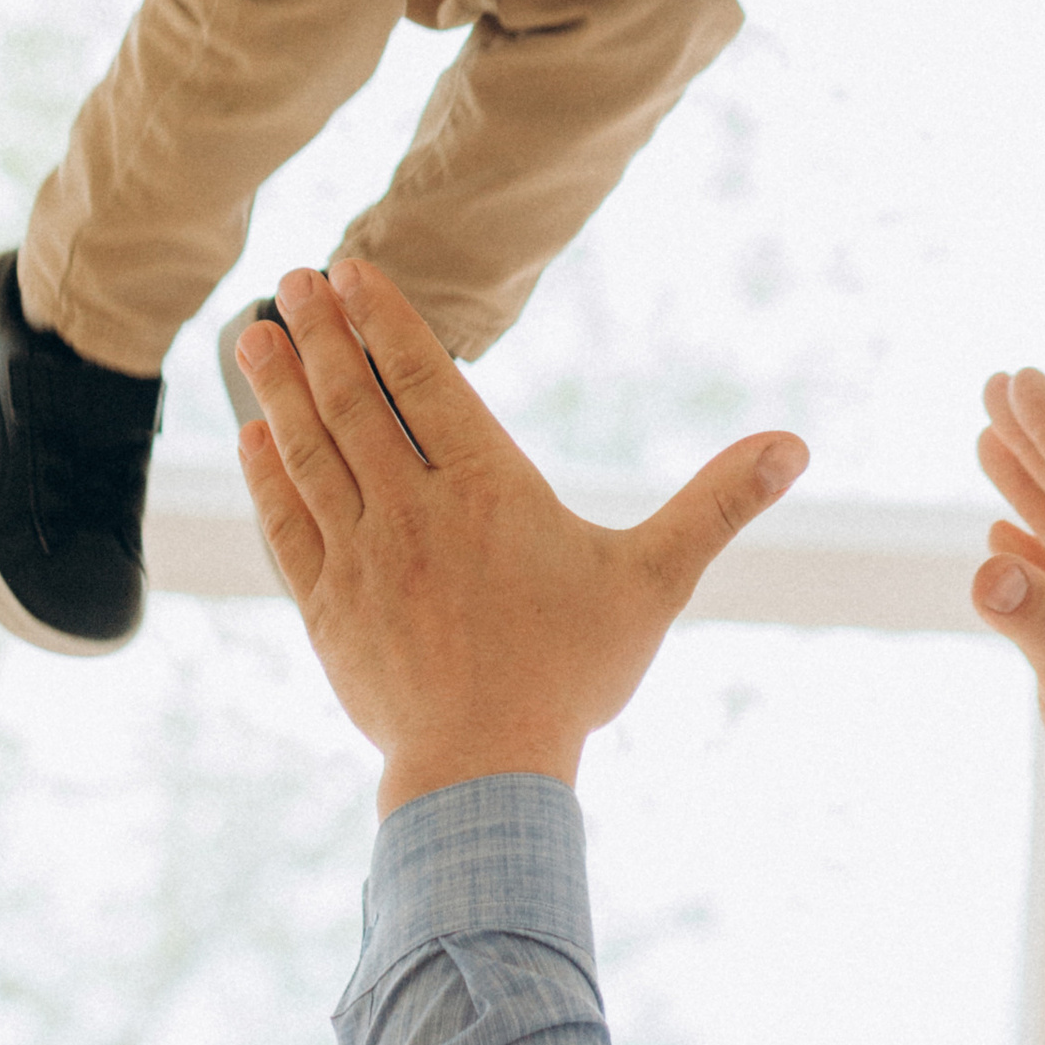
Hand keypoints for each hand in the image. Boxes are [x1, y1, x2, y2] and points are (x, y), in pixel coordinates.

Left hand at [237, 260, 807, 812]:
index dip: (383, 320)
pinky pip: (286, 525)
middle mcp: (412, 508)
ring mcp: (361, 558)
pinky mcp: (327, 609)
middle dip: (320, 335)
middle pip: (353, 400)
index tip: (349, 272)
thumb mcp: (654, 581)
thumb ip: (718, 505)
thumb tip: (794, 447)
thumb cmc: (573, 673)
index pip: (422, 378)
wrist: (485, 772)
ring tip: (253, 334)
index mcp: (485, 487)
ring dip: (278, 388)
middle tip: (292, 282)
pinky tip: (251, 439)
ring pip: (309, 452)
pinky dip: (266, 477)